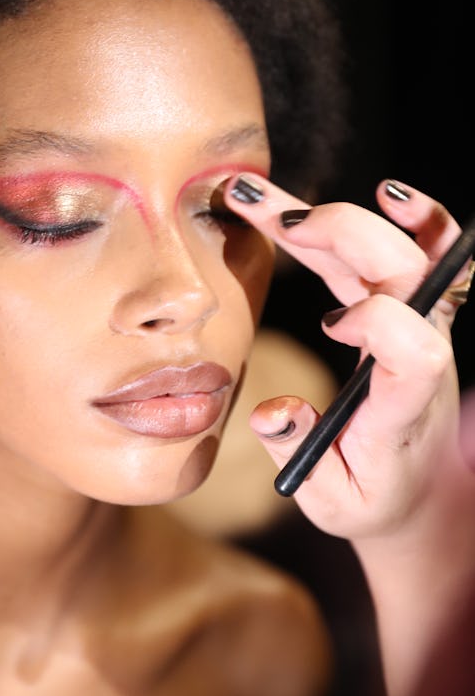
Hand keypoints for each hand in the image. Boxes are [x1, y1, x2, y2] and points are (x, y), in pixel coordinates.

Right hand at [224, 175, 466, 539]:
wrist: (416, 488)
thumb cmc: (370, 495)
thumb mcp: (331, 501)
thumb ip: (299, 455)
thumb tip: (272, 414)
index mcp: (404, 407)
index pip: (419, 352)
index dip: (380, 323)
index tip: (331, 325)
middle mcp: (423, 355)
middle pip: (407, 274)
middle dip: (345, 235)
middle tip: (279, 221)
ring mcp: (423, 326)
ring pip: (398, 252)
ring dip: (341, 217)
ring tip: (267, 199)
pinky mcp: (411, 310)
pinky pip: (427, 253)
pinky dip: (416, 219)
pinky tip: (388, 194)